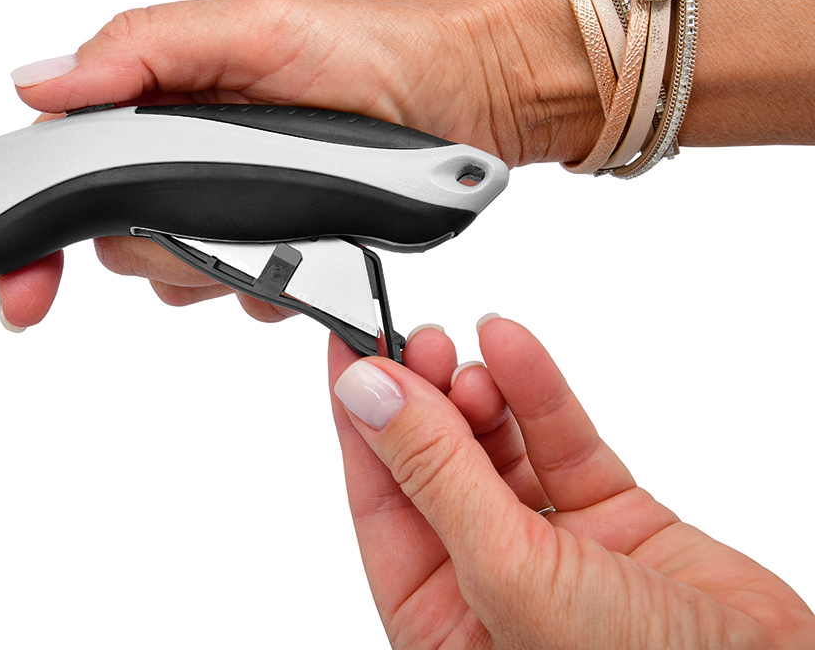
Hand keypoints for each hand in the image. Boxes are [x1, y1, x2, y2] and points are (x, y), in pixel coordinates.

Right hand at [0, 0, 594, 327]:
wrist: (467, 90)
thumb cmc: (373, 43)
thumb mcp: (258, 24)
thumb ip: (146, 49)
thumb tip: (38, 83)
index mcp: (161, 96)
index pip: (63, 165)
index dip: (30, 228)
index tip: (22, 287)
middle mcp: (185, 154)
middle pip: (117, 236)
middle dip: (160, 238)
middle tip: (228, 201)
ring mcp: (232, 205)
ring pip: (178, 275)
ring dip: (222, 261)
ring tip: (287, 214)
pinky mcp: (281, 246)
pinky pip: (248, 295)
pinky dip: (275, 282)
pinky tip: (314, 247)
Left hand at [329, 317, 814, 648]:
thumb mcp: (511, 575)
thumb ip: (437, 477)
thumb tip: (367, 396)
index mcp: (441, 620)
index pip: (380, 499)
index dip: (363, 419)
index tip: (349, 348)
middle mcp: (490, 580)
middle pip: (435, 464)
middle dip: (424, 396)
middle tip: (422, 342)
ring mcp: (552, 545)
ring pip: (496, 444)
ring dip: (479, 391)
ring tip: (468, 351)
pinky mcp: (611, 516)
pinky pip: (560, 439)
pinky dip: (537, 391)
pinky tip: (512, 346)